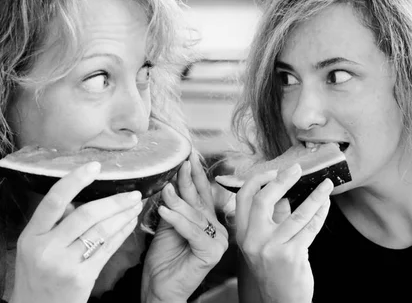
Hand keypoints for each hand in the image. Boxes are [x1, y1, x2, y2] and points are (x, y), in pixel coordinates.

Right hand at [10, 162, 142, 302]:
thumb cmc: (38, 272)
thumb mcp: (35, 245)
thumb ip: (54, 222)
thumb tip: (79, 196)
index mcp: (32, 235)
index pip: (53, 201)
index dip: (75, 180)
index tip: (95, 166)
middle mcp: (47, 248)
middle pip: (86, 214)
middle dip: (114, 201)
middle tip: (133, 193)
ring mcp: (65, 263)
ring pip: (102, 231)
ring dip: (124, 215)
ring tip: (136, 204)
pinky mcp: (82, 276)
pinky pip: (108, 248)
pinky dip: (123, 232)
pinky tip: (131, 222)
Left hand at [142, 153, 228, 302]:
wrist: (160, 290)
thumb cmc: (163, 262)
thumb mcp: (167, 227)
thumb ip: (174, 207)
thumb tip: (172, 183)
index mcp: (207, 222)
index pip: (202, 195)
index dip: (196, 176)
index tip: (189, 157)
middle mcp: (217, 229)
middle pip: (201, 201)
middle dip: (191, 180)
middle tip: (185, 161)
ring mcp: (217, 241)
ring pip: (196, 216)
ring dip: (178, 202)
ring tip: (166, 189)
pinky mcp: (211, 252)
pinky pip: (193, 231)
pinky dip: (178, 220)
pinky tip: (166, 210)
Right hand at [236, 163, 332, 302]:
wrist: (282, 300)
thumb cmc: (275, 268)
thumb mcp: (263, 242)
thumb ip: (271, 217)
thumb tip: (284, 191)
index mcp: (243, 234)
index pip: (243, 198)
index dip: (259, 180)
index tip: (275, 171)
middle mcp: (254, 240)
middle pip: (263, 200)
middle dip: (283, 180)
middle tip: (298, 169)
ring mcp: (272, 248)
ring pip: (296, 213)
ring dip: (315, 196)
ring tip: (326, 185)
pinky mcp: (292, 256)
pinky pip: (310, 227)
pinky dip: (320, 213)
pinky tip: (325, 204)